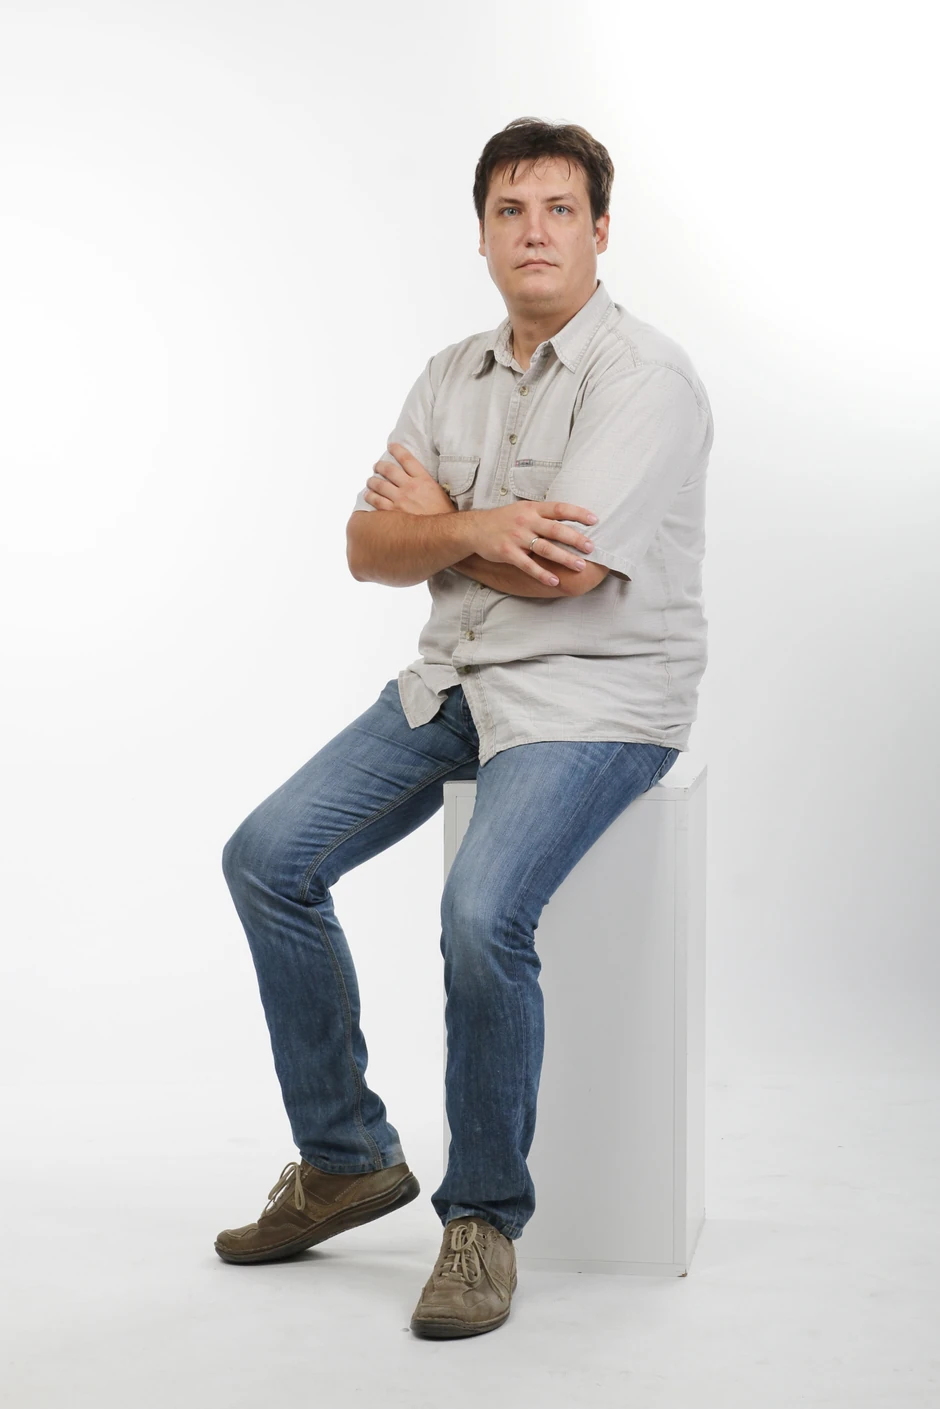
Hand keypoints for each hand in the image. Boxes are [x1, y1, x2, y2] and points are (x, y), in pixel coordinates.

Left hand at [363, 443, 456, 515]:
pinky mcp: (393, 513)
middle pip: (389, 470)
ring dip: (372, 481)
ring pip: (379, 485)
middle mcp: (411, 487)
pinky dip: (370, 497)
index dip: (397, 450)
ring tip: (370, 481)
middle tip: (376, 466)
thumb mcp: (439, 493)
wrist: (443, 533)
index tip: (391, 446)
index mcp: (424, 480)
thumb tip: (418, 480)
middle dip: (380, 466)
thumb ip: (426, 484)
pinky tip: (368, 496)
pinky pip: (376, 501)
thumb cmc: (443, 515)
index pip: (407, 459)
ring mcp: (400, 500)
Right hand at [465, 500, 598, 585]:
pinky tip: (555, 581)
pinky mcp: (507, 553)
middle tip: (592, 548)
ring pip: (545, 548)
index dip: (578, 513)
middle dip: (576, 539)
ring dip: (564, 558)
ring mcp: (516, 537)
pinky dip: (542, 574)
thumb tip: (569, 519)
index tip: (595, 520)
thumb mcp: (523, 509)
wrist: (475, 529)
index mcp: (532, 509)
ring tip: (580, 566)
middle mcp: (526, 521)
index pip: (559, 508)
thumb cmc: (504, 519)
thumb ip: (543, 514)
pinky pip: (528, 565)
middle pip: (555, 530)